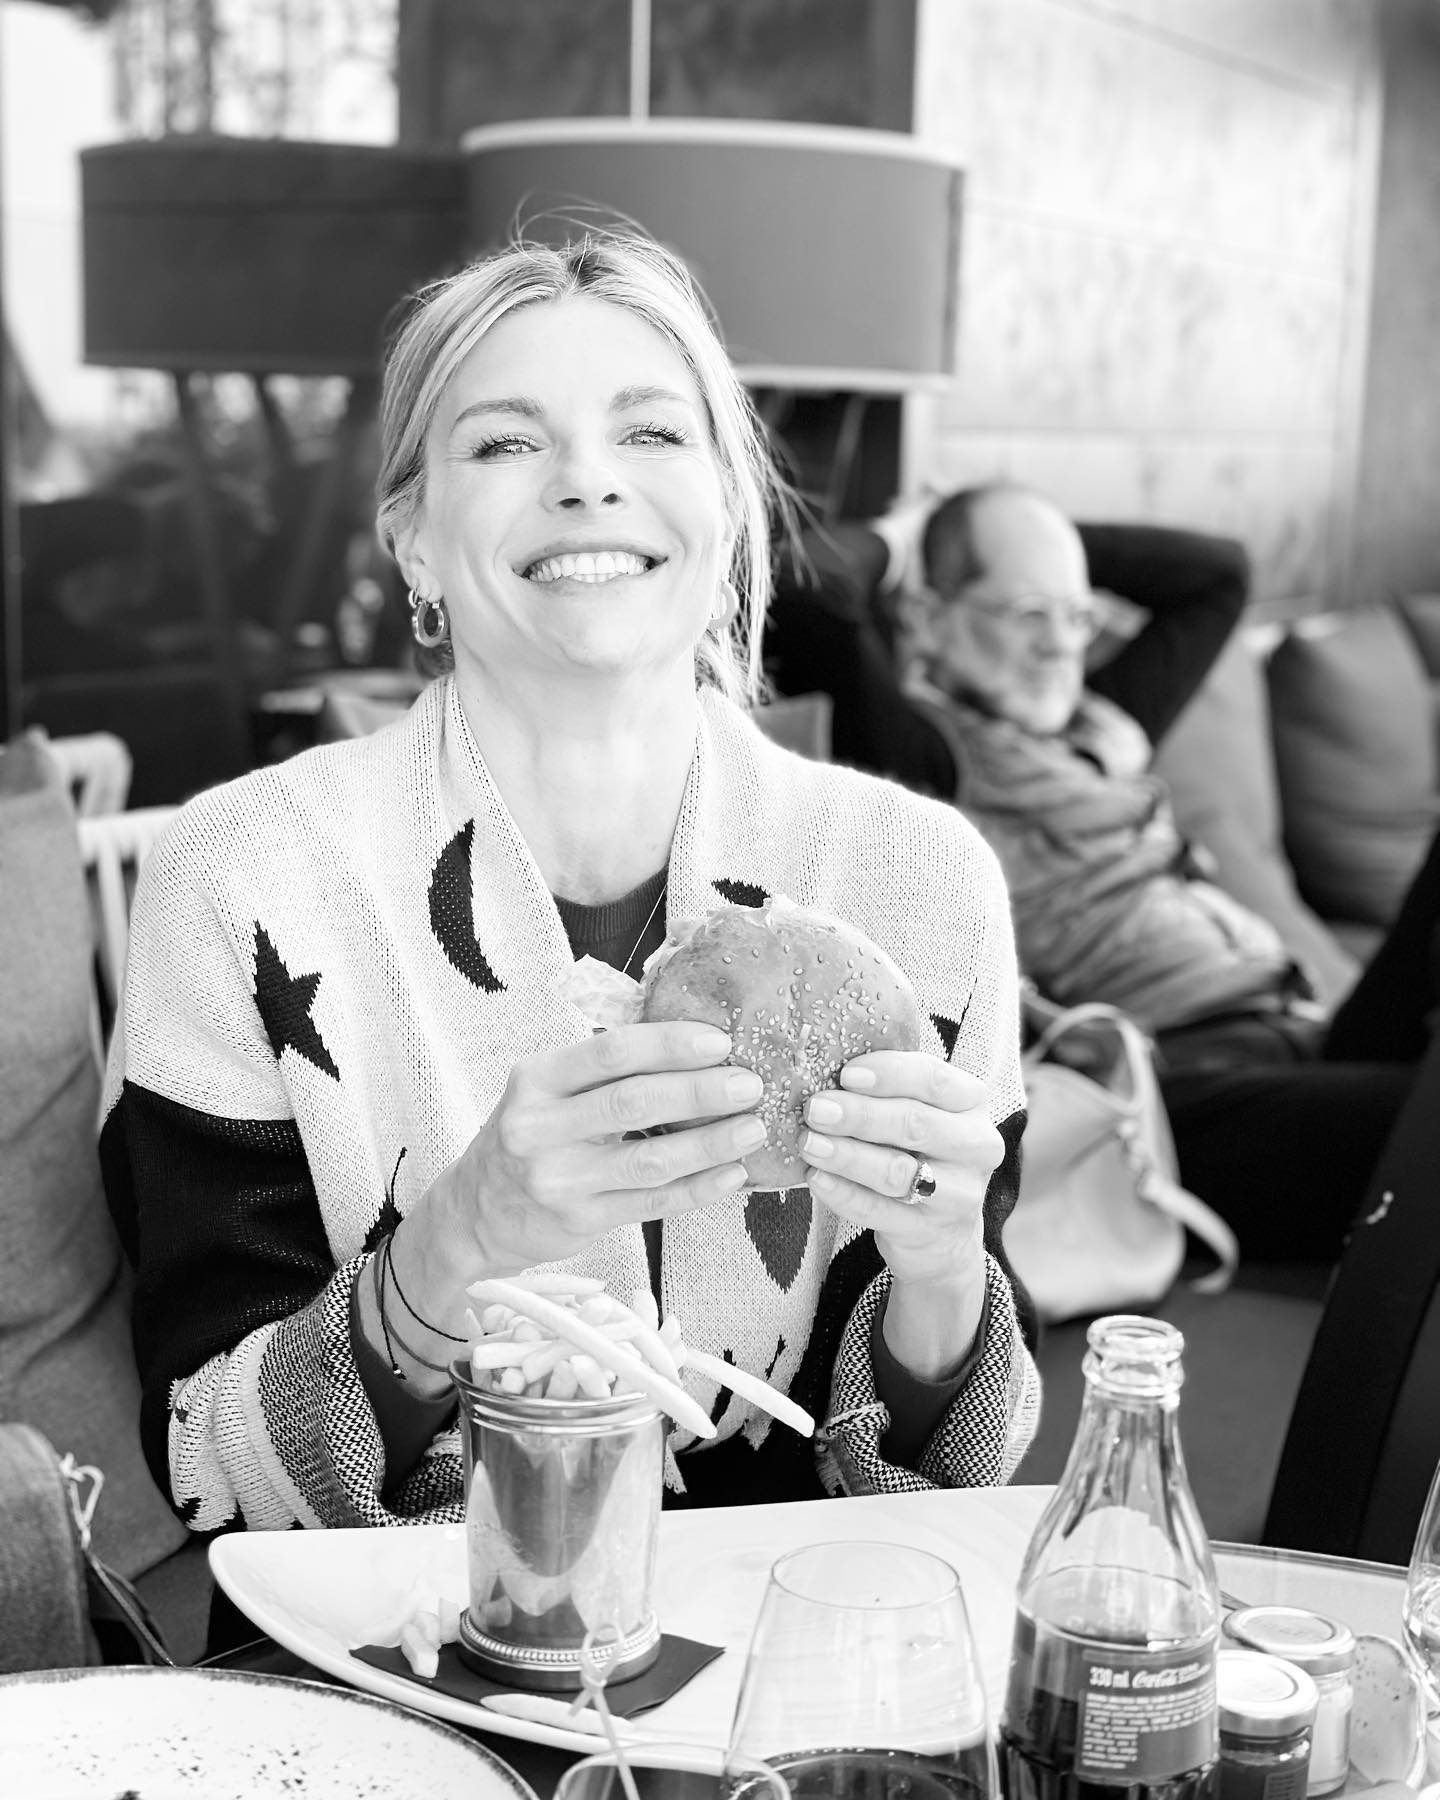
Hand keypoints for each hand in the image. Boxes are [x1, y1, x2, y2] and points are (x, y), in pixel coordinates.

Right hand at [401, 1022, 765, 1319]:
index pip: (611, 1053)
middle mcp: (541, 1128)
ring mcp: (561, 1180)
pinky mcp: (582, 1221)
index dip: (671, 1044)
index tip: (719, 1041)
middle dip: (702, 1091)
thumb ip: (603, 1071)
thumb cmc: (527, 1138)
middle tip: (748, 1085)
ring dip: (711, 1143)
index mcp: (536, 1080)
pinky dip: (699, 1188)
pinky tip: (732, 1174)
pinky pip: (654, 1203)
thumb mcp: (545, 1090)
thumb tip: (695, 1049)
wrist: (474, 1213)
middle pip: (635, 1103)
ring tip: (752, 1128)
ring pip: (651, 1160)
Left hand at [799, 1053, 1002, 1373]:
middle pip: (914, 1124)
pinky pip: (880, 1211)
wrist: (942, 1231)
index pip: (934, 1079)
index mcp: (971, 1103)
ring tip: (808, 1143)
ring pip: (897, 1171)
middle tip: (815, 1109)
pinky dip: (844, 1194)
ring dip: (847, 1155)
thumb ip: (887, 1091)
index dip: (889, 1074)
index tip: (846, 1073)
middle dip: (859, 1115)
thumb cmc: (917, 1150)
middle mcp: (975, 1147)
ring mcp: (958, 1194)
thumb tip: (823, 1065)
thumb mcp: (917, 1112)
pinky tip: (816, 1179)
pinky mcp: (929, 1232)